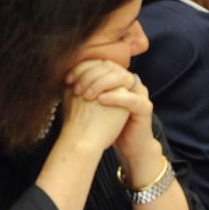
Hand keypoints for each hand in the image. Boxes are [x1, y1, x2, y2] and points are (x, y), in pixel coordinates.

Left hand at [65, 60, 158, 174]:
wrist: (128, 146)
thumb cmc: (108, 126)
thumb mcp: (92, 105)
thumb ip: (83, 91)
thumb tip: (63, 82)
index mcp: (118, 79)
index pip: (101, 63)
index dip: (83, 68)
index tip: (68, 80)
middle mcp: (130, 82)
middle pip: (111, 67)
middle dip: (90, 75)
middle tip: (76, 88)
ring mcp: (139, 93)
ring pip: (122, 77)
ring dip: (101, 84)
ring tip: (86, 95)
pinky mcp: (145, 107)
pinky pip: (131, 98)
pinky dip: (115, 97)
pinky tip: (100, 100)